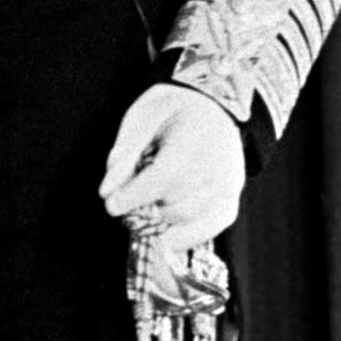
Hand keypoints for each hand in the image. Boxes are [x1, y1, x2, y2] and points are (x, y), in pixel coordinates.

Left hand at [98, 81, 245, 258]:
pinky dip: (184, 235)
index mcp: (196, 137)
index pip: (166, 177)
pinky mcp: (232, 198)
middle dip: (146, 210)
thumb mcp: (142, 117)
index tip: (112, 205)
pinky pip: (210, 228)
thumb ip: (124, 154)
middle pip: (177, 204)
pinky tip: (164, 234)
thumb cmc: (172, 110)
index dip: (136, 196)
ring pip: (190, 220)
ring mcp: (230, 185)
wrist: (213, 105)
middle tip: (128, 202)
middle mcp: (220, 165)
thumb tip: (107, 193)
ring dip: (161, 222)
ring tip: (145, 207)